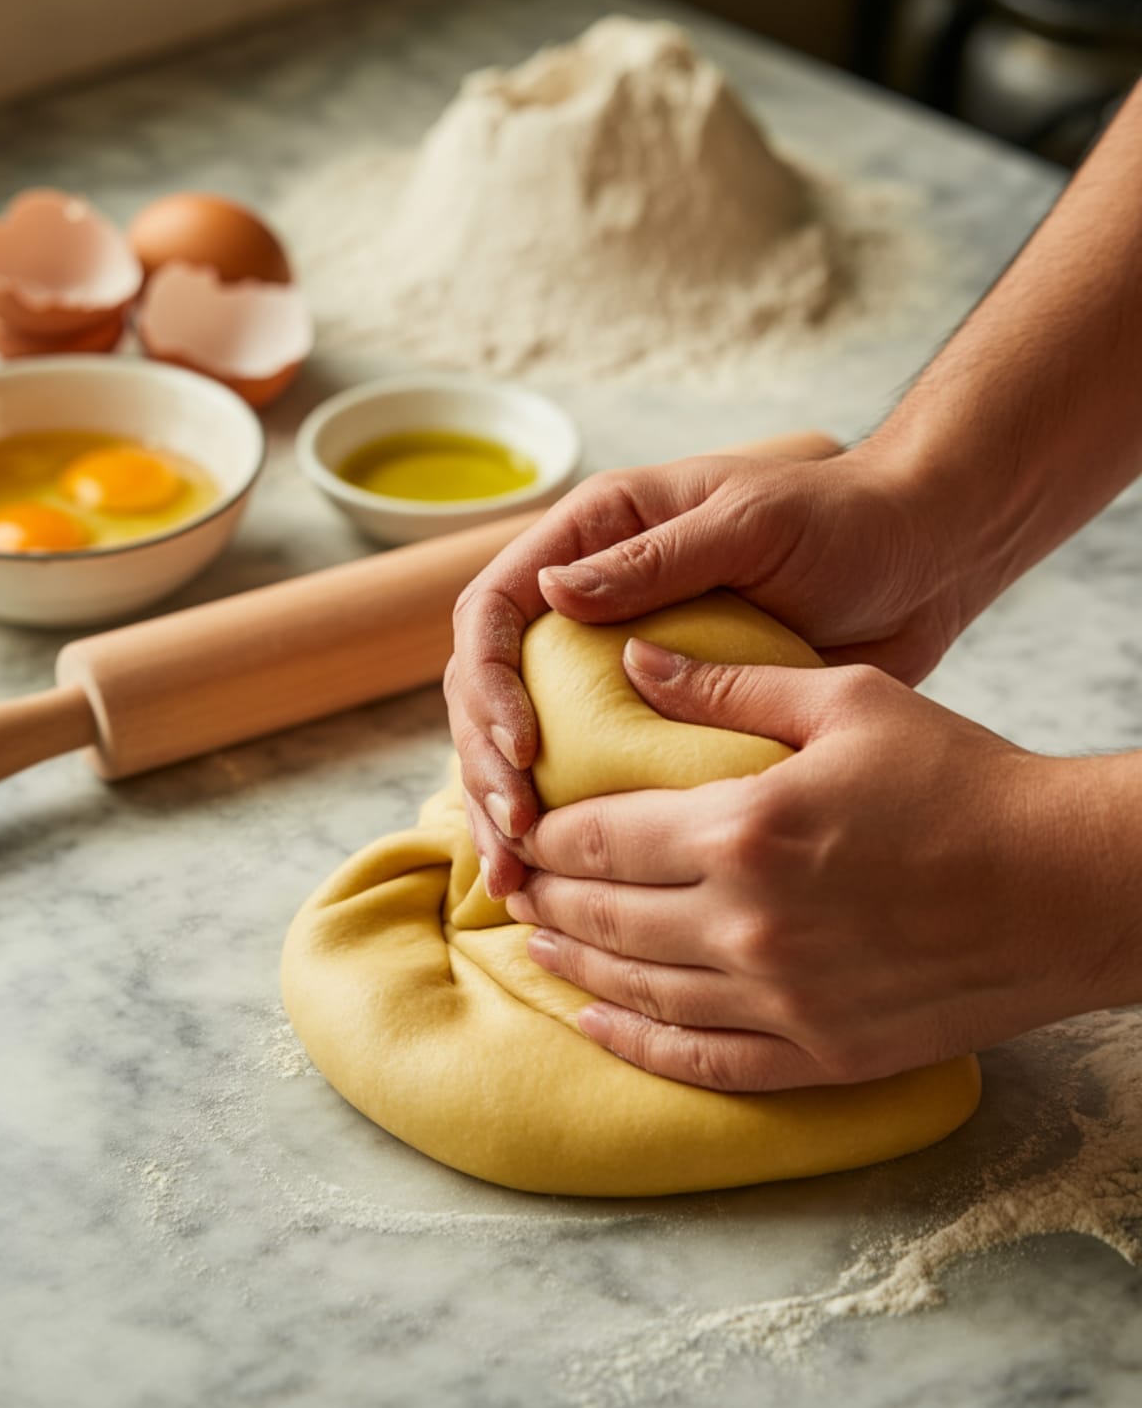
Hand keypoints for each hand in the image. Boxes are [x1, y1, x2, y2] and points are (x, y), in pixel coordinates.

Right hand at [447, 448, 967, 898]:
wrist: (921, 562)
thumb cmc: (842, 520)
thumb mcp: (747, 525)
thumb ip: (653, 560)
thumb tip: (551, 593)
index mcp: (594, 539)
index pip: (493, 611)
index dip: (489, 685)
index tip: (522, 752)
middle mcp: (590, 605)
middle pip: (493, 691)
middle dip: (486, 767)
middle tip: (515, 839)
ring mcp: (619, 669)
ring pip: (528, 746)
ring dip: (512, 812)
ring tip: (518, 882)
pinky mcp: (661, 722)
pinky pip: (596, 778)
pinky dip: (577, 831)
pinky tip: (571, 886)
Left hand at [505, 642, 1138, 1090]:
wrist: (1069, 884)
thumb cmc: (965, 778)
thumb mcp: (848, 701)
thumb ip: (728, 681)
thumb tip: (634, 659)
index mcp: (744, 831)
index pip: (601, 838)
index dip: (547, 833)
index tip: (521, 826)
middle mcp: (747, 926)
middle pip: (604, 916)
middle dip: (547, 896)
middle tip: (513, 882)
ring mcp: (781, 1001)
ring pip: (637, 991)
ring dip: (573, 965)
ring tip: (534, 943)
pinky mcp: (820, 1054)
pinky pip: (700, 1061)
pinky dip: (634, 1046)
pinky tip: (593, 1024)